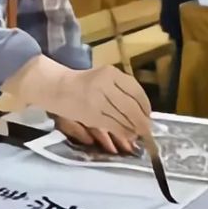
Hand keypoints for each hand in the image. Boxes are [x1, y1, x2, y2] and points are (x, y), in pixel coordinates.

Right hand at [2, 55, 150, 150]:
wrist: (59, 87)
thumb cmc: (85, 83)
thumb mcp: (105, 78)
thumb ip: (123, 91)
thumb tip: (144, 112)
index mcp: (111, 73)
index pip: (136, 91)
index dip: (146, 106)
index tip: (148, 115)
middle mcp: (105, 84)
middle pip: (131, 107)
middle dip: (142, 121)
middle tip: (147, 129)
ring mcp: (97, 100)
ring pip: (124, 118)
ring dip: (133, 129)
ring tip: (137, 133)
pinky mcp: (91, 114)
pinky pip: (113, 126)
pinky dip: (123, 132)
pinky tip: (127, 135)